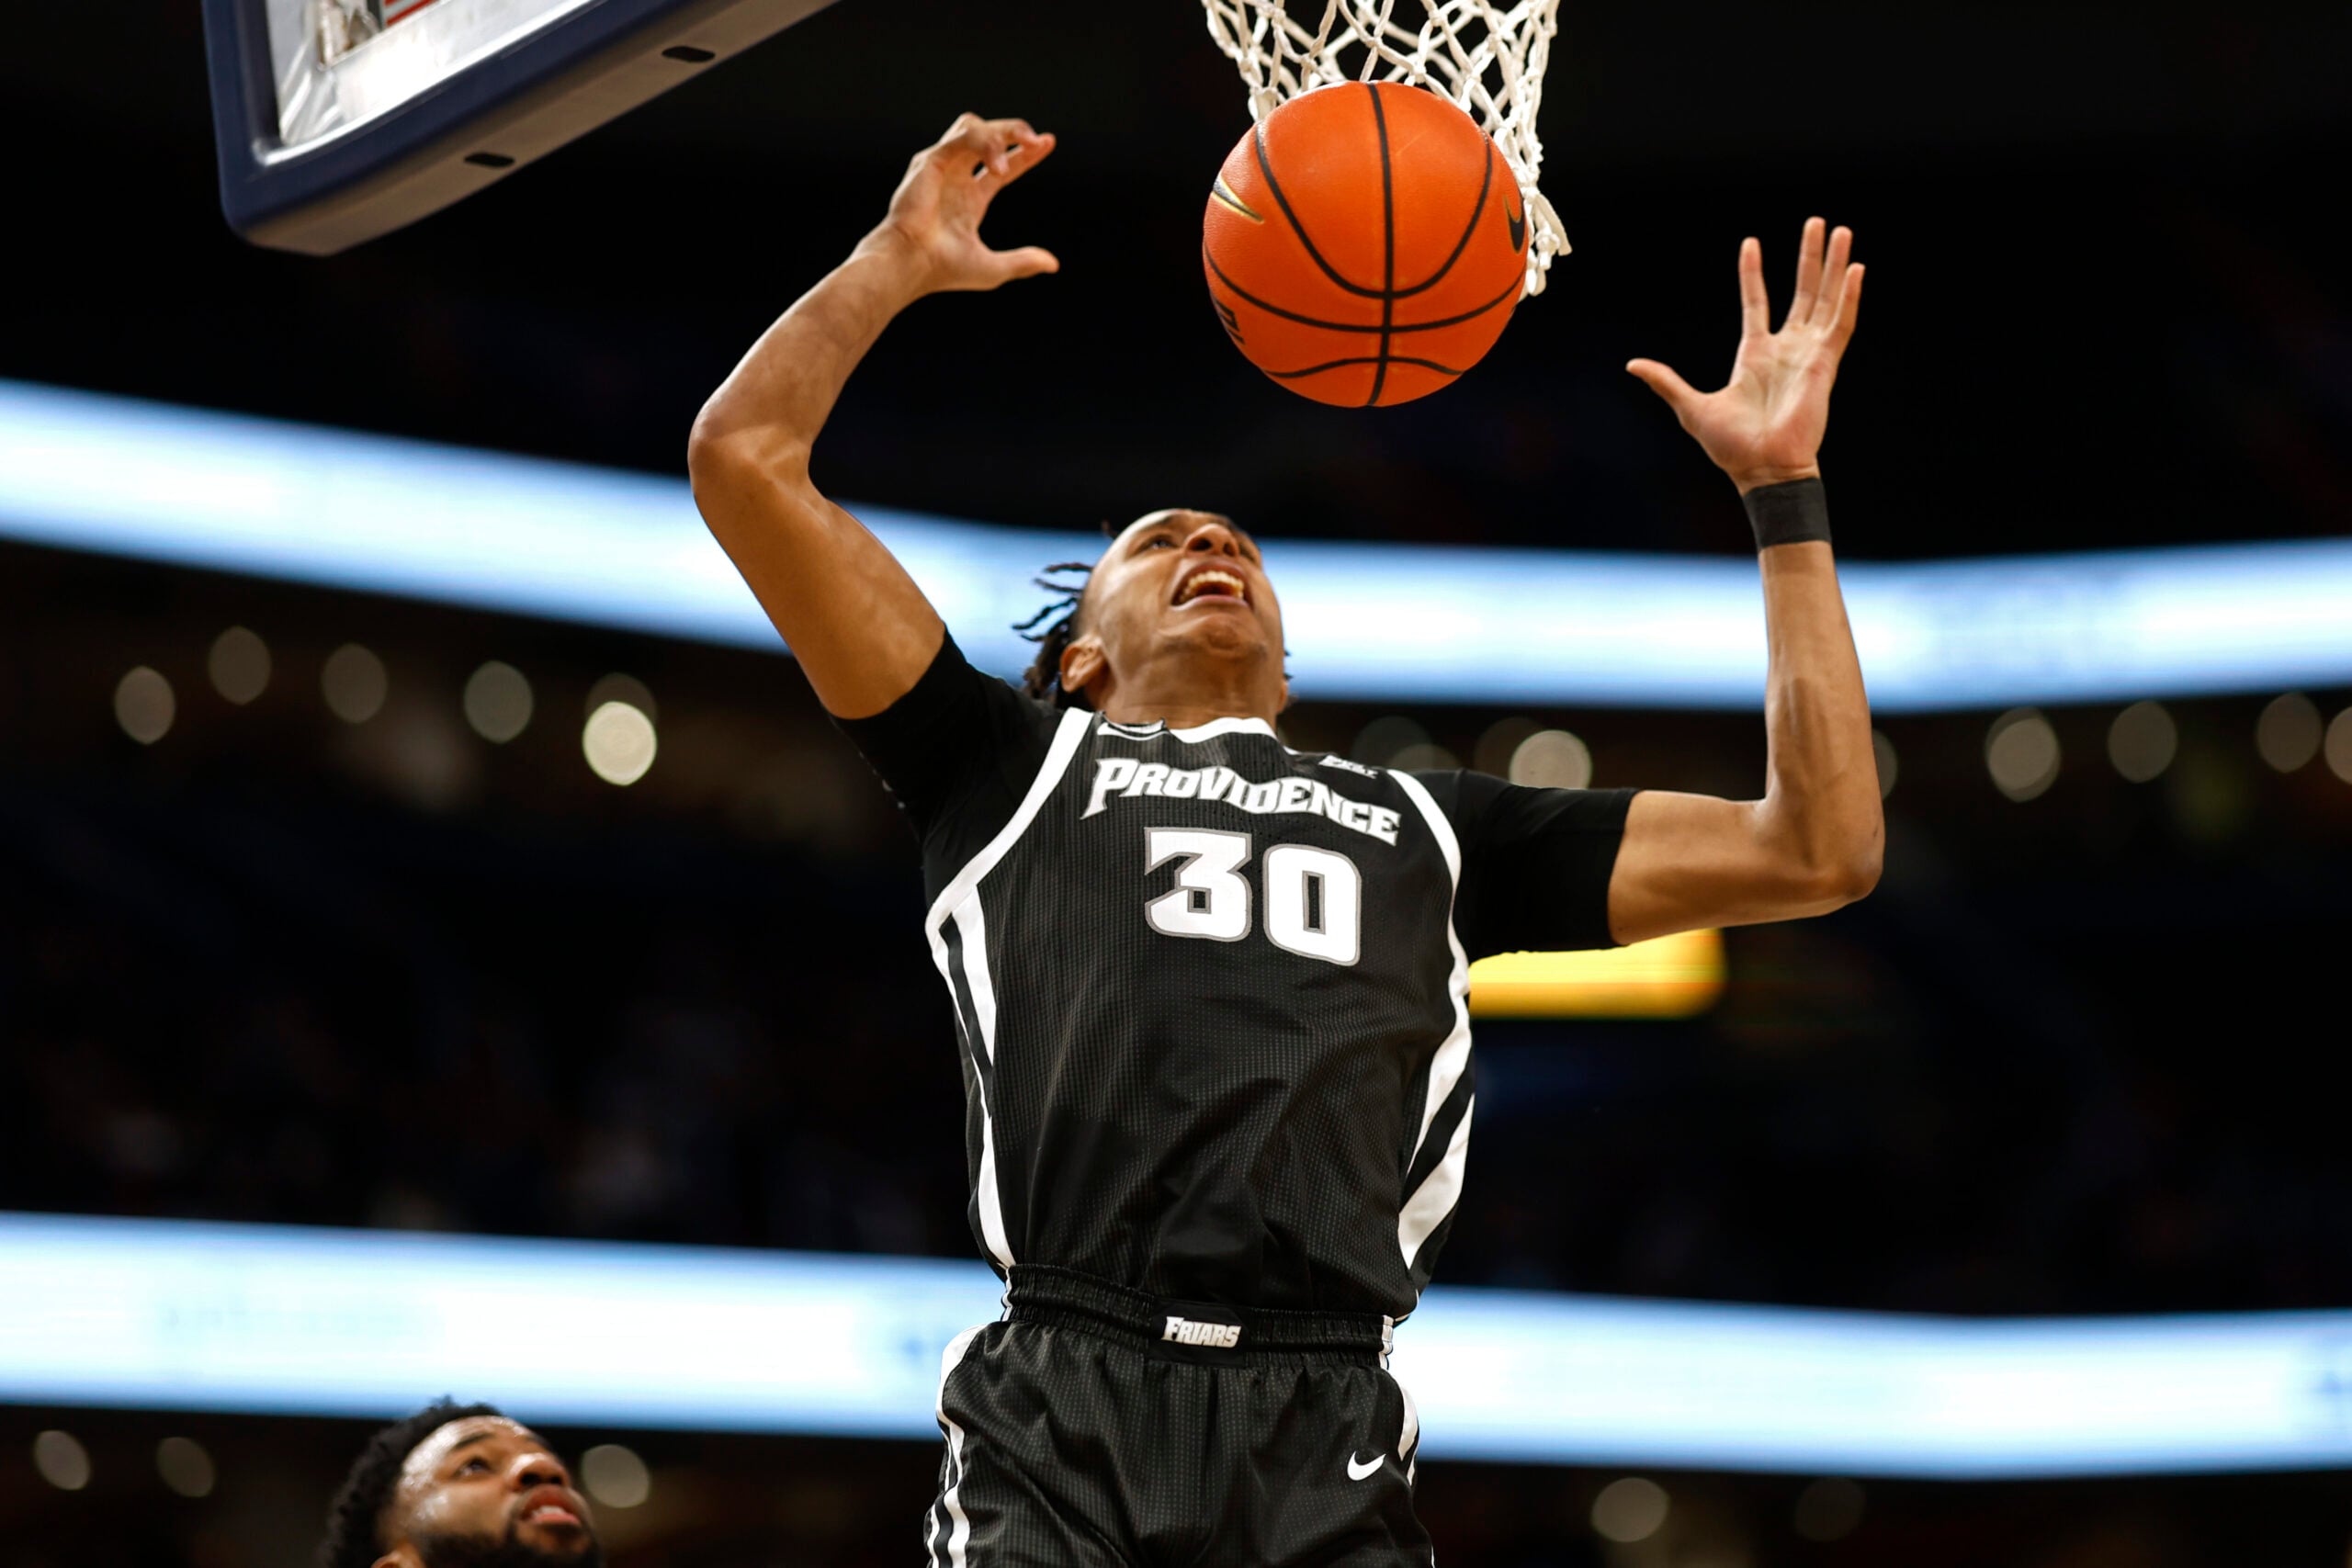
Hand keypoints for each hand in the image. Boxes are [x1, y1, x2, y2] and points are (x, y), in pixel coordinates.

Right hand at [858, 113, 1058, 295]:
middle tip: (1037, 141)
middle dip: (1015, 131)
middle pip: (989, 135)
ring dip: (1000, 134)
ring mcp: (942, 166)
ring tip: (1017, 154)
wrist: (912, 265)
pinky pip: (961, 137)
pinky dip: (983, 143)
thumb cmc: (943, 270)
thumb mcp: (993, 269)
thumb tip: (1053, 265)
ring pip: (972, 126)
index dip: (1025, 153)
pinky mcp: (929, 161)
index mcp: (970, 197)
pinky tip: (997, 166)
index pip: (1003, 163)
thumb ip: (1022, 262)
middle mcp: (956, 177)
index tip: (1048, 142)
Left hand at [1627, 218, 1862, 492]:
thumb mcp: (1691, 407)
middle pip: (1800, 292)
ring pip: (1824, 299)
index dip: (1752, 274)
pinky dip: (1849, 297)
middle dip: (1808, 257)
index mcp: (1755, 354)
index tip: (1750, 243)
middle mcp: (1786, 349)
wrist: (1762, 469)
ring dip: (1834, 265)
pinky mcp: (1825, 364)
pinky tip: (1855, 269)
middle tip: (1816, 222)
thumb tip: (1633, 365)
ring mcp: (1808, 354)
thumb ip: (1666, 382)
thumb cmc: (1731, 447)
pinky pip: (1841, 324)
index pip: (1755, 303)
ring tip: (1842, 230)